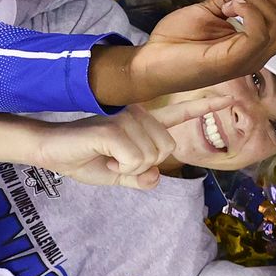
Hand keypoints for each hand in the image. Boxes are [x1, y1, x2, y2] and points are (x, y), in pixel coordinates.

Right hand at [21, 99, 225, 187]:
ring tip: (106, 157)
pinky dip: (120, 168)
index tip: (225, 98)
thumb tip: (155, 177)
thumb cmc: (82, 158)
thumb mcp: (117, 174)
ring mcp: (126, 119)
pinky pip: (135, 160)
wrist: (50, 151)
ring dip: (127, 168)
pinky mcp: (113, 128)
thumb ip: (140, 176)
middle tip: (115, 160)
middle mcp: (138, 114)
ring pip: (151, 158)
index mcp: (142, 123)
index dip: (201, 109)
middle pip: (166, 151)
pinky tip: (104, 157)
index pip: (176, 115)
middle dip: (143, 166)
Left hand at [126, 0, 275, 101]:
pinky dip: (250, 10)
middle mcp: (260, 53)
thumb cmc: (177, 41)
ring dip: (259, 1)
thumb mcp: (209, 10)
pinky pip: (260, 30)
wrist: (151, 63)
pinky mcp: (236, 61)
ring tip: (232, 3)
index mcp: (257, 43)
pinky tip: (231, 8)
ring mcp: (250, 59)